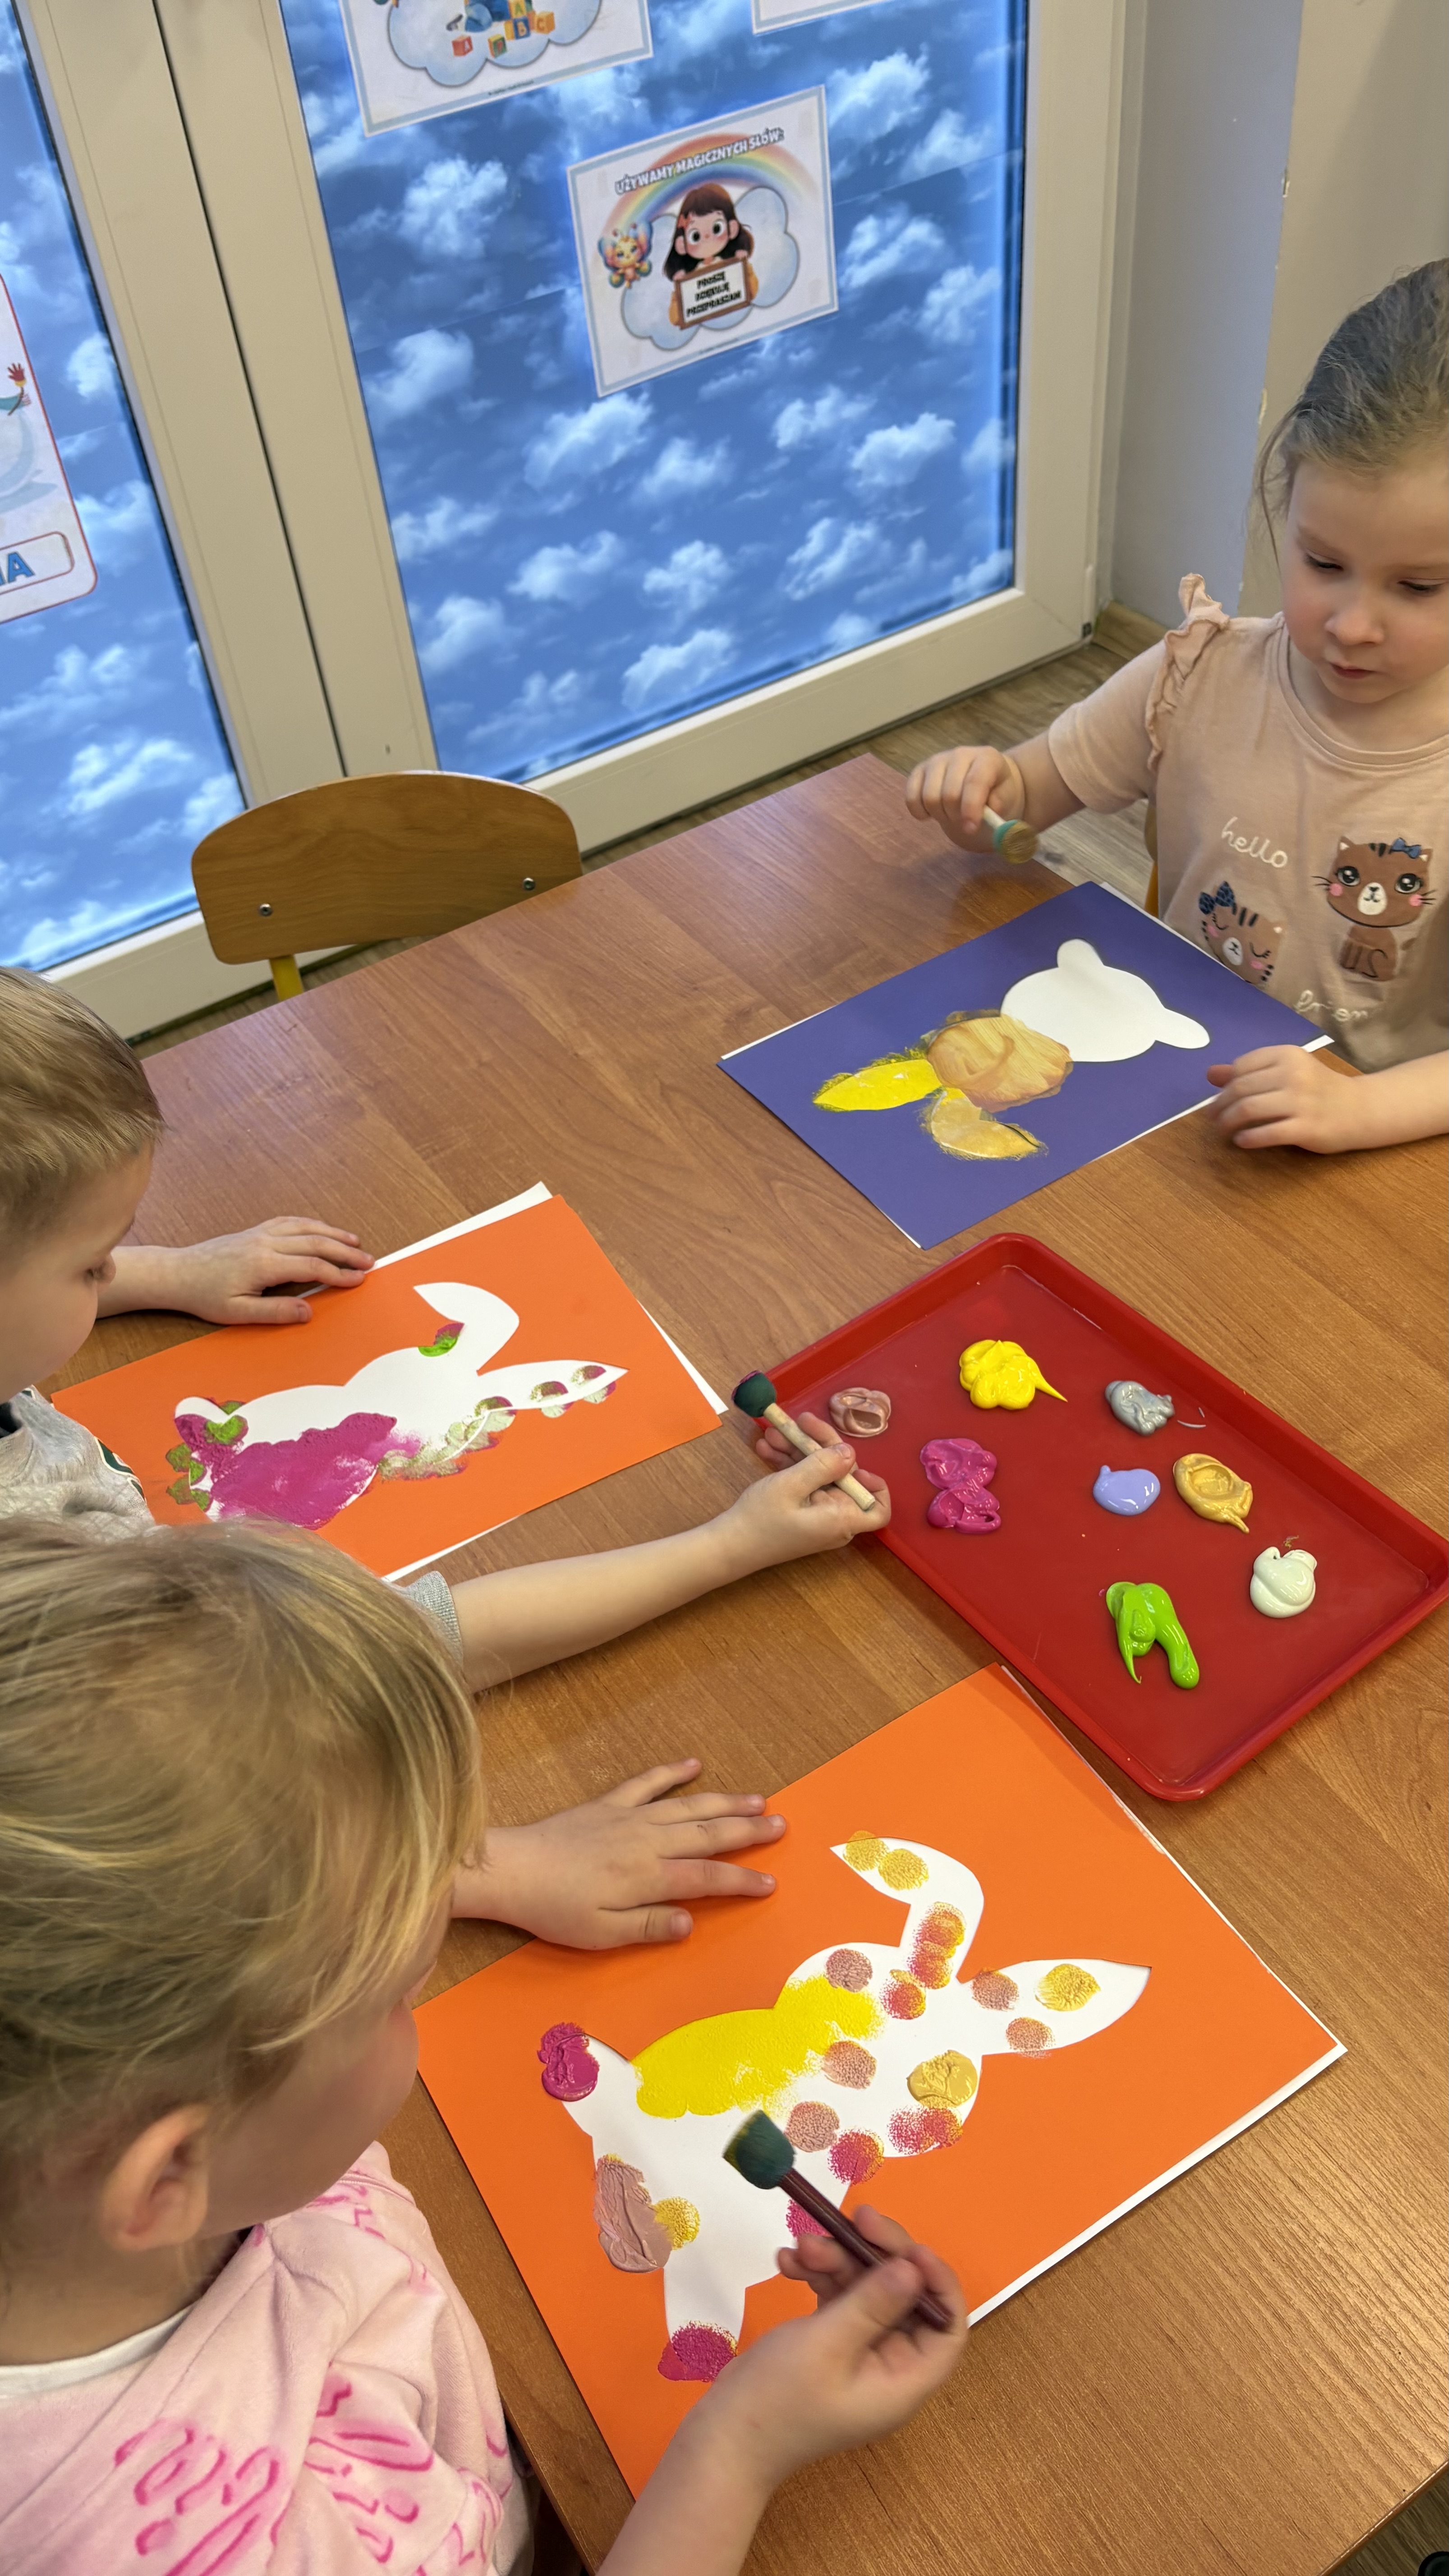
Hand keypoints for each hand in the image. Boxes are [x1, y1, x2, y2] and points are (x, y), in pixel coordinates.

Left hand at [109, 1218, 372, 1323]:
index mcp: (263, 1264)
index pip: (312, 1266)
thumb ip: (275, 1312)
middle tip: (369, 1261)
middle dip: (345, 1252)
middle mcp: (265, 1243)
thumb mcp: (238, 1313)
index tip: (359, 1280)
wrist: (177, 1274)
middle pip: (315, 1242)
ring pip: (305, 1228)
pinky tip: (322, 1229)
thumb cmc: (205, 1296)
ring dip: (332, 1233)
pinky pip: (289, 1221)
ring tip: (355, 1242)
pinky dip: (311, 1224)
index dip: (339, 1274)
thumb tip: (309, 1312)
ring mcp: (260, 1233)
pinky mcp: (254, 1231)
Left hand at [455, 1760, 785, 1945]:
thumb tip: (692, 1922)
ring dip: (725, 1802)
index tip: (771, 1882)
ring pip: (688, 1806)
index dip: (741, 1880)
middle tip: (782, 1825)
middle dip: (748, 1831)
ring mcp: (629, 1817)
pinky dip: (672, 1772)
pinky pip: (647, 1783)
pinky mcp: (609, 1804)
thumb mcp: (601, 1934)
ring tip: (758, 1799)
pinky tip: (694, 1764)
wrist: (511, 1869)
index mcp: (648, 1876)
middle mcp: (647, 1841)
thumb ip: (648, 1926)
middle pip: (708, 1834)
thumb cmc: (555, 1909)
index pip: (707, 1878)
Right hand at [700, 2206, 966, 2488]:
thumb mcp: (827, 2344)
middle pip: (903, 2296)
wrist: (724, 2438)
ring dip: (837, 2261)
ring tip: (802, 2247)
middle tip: (853, 2218)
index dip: (937, 2282)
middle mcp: (888, 2365)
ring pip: (865, 2289)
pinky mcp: (829, 2342)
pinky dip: (817, 2276)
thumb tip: (915, 2270)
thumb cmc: (779, 2399)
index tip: (908, 2248)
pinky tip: (788, 2263)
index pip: (947, 2327)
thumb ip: (873, 2303)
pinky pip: (837, 2297)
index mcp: (903, 2380)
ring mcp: (857, 2353)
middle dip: (875, 2255)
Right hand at [715, 1419, 888, 1577]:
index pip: (879, 1509)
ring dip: (797, 1450)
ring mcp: (816, 1514)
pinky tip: (766, 1447)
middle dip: (819, 1446)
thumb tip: (850, 1452)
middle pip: (841, 1477)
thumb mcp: (791, 1485)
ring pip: (817, 1475)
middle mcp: (834, 1518)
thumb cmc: (761, 1519)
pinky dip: (788, 1464)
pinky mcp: (799, 1511)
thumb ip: (823, 1466)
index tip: (850, 1460)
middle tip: (799, 1421)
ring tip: (772, 1430)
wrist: (728, 1546)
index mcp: (842, 1518)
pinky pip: (802, 1483)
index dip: (875, 1484)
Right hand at [905, 743, 1019, 851]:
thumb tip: (985, 812)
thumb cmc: (997, 792)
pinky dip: (919, 811)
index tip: (971, 829)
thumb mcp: (1006, 799)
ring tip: (952, 816)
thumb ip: (998, 805)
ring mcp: (937, 760)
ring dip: (940, 815)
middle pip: (949, 794)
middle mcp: (960, 754)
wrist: (984, 782)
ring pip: (929, 797)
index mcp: (987, 758)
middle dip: (956, 816)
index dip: (971, 809)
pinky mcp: (919, 770)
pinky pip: (911, 797)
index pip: (974, 782)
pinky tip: (931, 814)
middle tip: (965, 824)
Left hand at [1207, 1048, 1361, 1152]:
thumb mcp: (1287, 1071)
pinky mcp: (1306, 1127)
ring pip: (1248, 1109)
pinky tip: (1241, 1141)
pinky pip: (1267, 1133)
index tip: (1219, 1098)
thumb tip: (1211, 1074)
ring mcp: (1301, 1101)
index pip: (1241, 1067)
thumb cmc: (1318, 1089)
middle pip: (1241, 1089)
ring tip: (1223, 1130)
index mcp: (1287, 1055)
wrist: (1360, 1109)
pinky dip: (1247, 1138)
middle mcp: (1294, 1074)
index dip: (1224, 1085)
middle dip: (1219, 1106)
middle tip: (1213, 1118)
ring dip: (1228, 1122)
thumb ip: (1251, 1071)